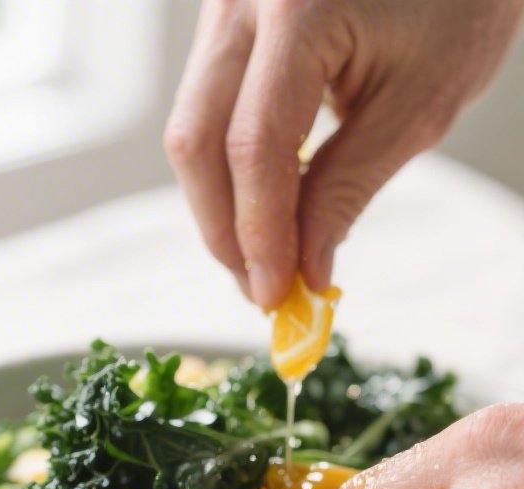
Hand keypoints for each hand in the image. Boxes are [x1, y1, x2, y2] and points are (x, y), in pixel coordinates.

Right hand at [165, 0, 522, 308]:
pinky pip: (209, 106)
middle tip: (261, 290)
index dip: (259, 234)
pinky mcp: (229, 18)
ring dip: (222, 205)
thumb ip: (347, 190)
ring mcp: (227, 2)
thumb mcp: (417, 107)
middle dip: (225, 230)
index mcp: (296, 7)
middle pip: (197, 140)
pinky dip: (232, 168)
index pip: (255, 147)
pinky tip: (266, 207)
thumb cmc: (459, 3)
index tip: (275, 297)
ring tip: (266, 258)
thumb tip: (303, 269)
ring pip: (192, 127)